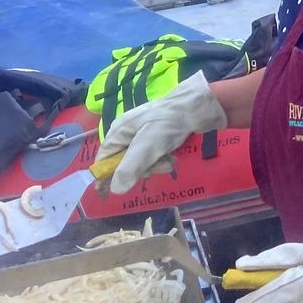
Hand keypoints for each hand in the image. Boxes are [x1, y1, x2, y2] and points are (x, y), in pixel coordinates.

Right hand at [94, 74, 226, 193]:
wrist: (198, 106)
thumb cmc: (170, 123)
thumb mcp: (148, 146)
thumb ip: (130, 168)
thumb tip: (114, 190)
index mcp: (118, 132)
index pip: (103, 160)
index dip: (104, 178)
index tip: (106, 195)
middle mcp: (127, 134)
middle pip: (124, 164)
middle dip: (141, 170)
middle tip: (158, 166)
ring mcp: (142, 135)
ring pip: (141, 163)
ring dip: (155, 166)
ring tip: (169, 161)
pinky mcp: (157, 138)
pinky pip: (153, 157)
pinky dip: (162, 161)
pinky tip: (172, 158)